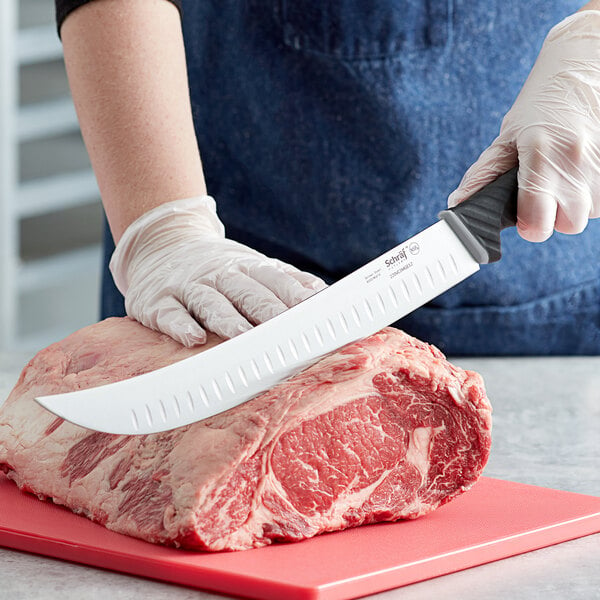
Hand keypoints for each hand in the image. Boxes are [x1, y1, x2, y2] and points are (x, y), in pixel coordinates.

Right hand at [110, 196, 326, 345]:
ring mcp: (189, 286)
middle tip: (287, 333)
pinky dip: (181, 326)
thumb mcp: (253, 264)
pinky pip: (170, 314)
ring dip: (227, 319)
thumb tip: (324, 294)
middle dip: (269, 311)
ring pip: (210, 302)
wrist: (162, 241)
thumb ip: (287, 279)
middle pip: (248, 292)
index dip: (296, 297)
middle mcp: (220, 274)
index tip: (316, 315)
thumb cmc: (219, 265)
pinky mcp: (158, 301)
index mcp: (247, 266)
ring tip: (242, 335)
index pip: (276, 281)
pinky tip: (193, 339)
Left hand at [448, 10, 599, 241]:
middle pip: (569, 225)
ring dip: (575, 201)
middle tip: (545, 192)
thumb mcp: (507, 135)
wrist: (587, 61)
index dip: (529, 224)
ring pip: (590, 212)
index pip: (538, 225)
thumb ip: (484, 174)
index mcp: (541, 156)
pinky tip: (581, 168)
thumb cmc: (543, 100)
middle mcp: (575, 162)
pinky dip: (592, 189)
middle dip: (555, 216)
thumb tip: (459, 203)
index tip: (526, 213)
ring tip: (564, 174)